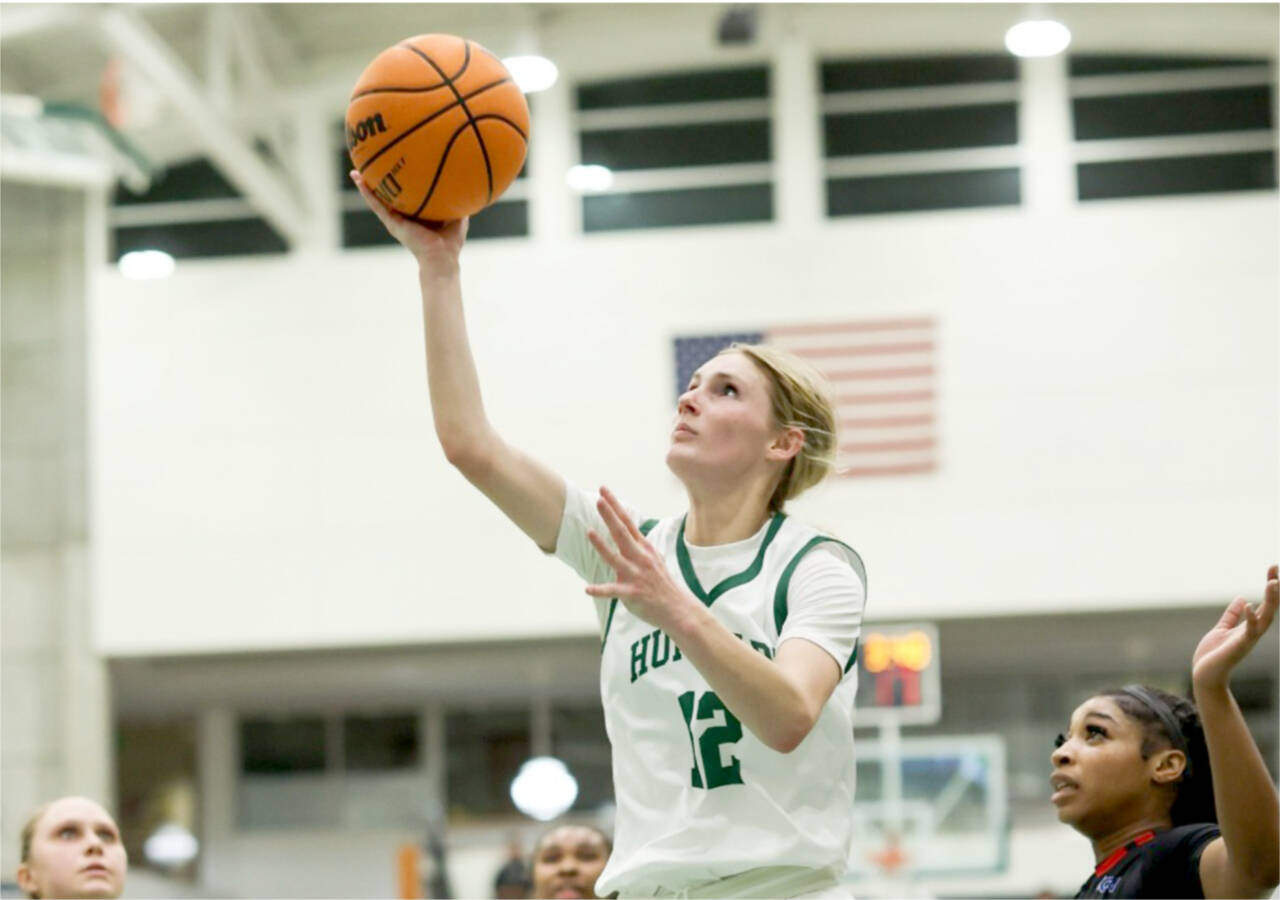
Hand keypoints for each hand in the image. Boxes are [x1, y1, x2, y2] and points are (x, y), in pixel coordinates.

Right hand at [349, 170, 466, 271]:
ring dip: (366, 186)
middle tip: (370, 168)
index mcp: (416, 216)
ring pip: (377, 200)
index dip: (400, 186)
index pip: (406, 198)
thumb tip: (464, 183)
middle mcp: (403, 218)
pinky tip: (359, 181)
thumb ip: (457, 201)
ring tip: (356, 172)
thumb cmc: (450, 242)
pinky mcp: (392, 223)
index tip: (396, 170)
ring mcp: (395, 221)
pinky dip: (367, 193)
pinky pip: (377, 205)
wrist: (441, 257)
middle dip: (379, 184)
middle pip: (388, 197)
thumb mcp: (457, 216)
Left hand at [583, 486, 697, 632]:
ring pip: (615, 558)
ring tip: (589, 532)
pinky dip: (600, 590)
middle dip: (610, 516)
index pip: (627, 522)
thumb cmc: (661, 583)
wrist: (677, 609)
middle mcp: (640, 558)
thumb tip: (623, 532)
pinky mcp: (633, 593)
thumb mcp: (652, 558)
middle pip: (622, 533)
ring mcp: (636, 575)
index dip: (615, 506)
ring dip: (601, 545)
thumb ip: (636, 546)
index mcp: (643, 548)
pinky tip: (587, 589)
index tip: (603, 491)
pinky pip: (613, 591)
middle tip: (599, 500)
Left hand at [1192, 565, 1277, 689]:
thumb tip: (1243, 598)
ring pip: (1265, 618)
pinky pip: (1248, 632)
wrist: (1205, 676)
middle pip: (1270, 607)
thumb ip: (1233, 615)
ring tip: (1273, 582)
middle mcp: (1253, 632)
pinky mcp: (1238, 647)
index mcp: (1249, 626)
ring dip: (1270, 601)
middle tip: (1275, 568)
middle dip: (1274, 589)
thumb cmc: (1213, 655)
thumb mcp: (1223, 629)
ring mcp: (1247, 639)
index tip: (1273, 568)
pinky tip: (1249, 605)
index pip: (1264, 603)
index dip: (1270, 587)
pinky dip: (1250, 619)